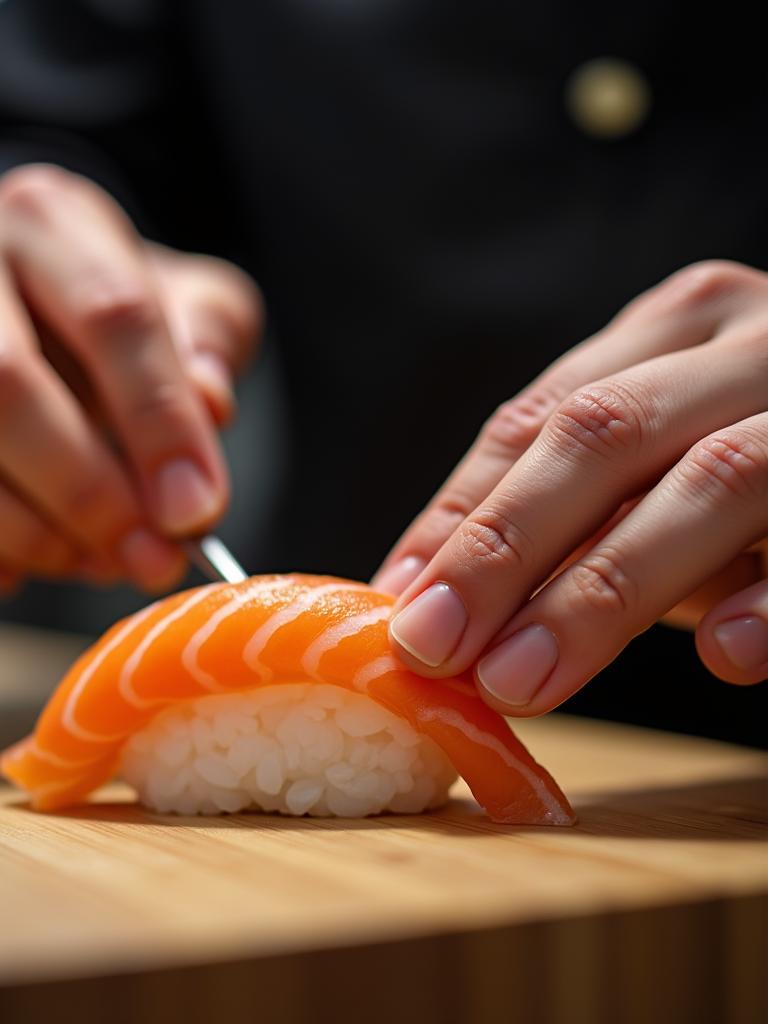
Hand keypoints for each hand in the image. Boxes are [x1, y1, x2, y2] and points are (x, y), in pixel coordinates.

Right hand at [0, 165, 261, 592]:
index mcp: (45, 216)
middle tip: (142, 555)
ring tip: (81, 559)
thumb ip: (207, 342)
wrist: (14, 301)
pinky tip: (0, 570)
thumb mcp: (187, 304)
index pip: (111, 315)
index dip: (160, 425)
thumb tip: (208, 407)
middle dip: (81, 493)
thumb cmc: (112, 315)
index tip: (194, 511)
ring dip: (12, 534)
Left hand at [374, 261, 767, 711]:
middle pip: (603, 435)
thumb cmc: (764, 458)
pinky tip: (725, 655)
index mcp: (673, 329)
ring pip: (712, 480)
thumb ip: (565, 513)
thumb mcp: (660, 466)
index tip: (400, 607)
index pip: (536, 420)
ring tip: (522, 679)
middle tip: (437, 650)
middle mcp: (749, 341)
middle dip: (505, 549)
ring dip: (604, 591)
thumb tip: (418, 597)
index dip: (460, 517)